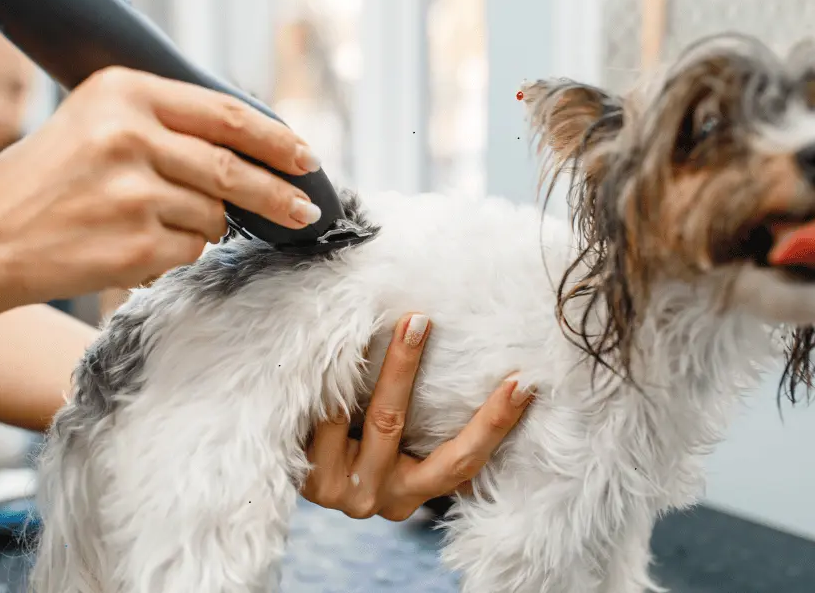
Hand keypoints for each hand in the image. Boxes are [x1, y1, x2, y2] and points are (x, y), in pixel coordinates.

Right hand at [0, 67, 322, 304]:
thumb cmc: (43, 180)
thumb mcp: (94, 121)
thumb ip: (164, 120)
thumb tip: (252, 141)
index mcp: (124, 92)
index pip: (225, 113)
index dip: (275, 139)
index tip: (304, 157)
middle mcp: (130, 135)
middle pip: (233, 168)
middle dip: (278, 195)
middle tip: (305, 211)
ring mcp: (135, 193)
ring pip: (213, 215)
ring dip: (204, 225)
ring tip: (153, 222)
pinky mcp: (136, 244)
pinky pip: (189, 250)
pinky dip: (177, 251)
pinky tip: (136, 245)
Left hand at [301, 313, 534, 521]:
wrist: (292, 484)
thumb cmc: (357, 454)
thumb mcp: (396, 453)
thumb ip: (421, 427)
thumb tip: (477, 364)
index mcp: (412, 491)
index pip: (462, 461)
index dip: (493, 424)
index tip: (523, 383)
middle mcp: (377, 496)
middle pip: (392, 422)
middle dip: (406, 366)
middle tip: (419, 319)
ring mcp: (336, 489)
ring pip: (341, 414)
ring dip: (348, 362)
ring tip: (352, 318)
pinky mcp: (302, 476)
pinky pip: (309, 417)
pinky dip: (315, 382)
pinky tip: (316, 349)